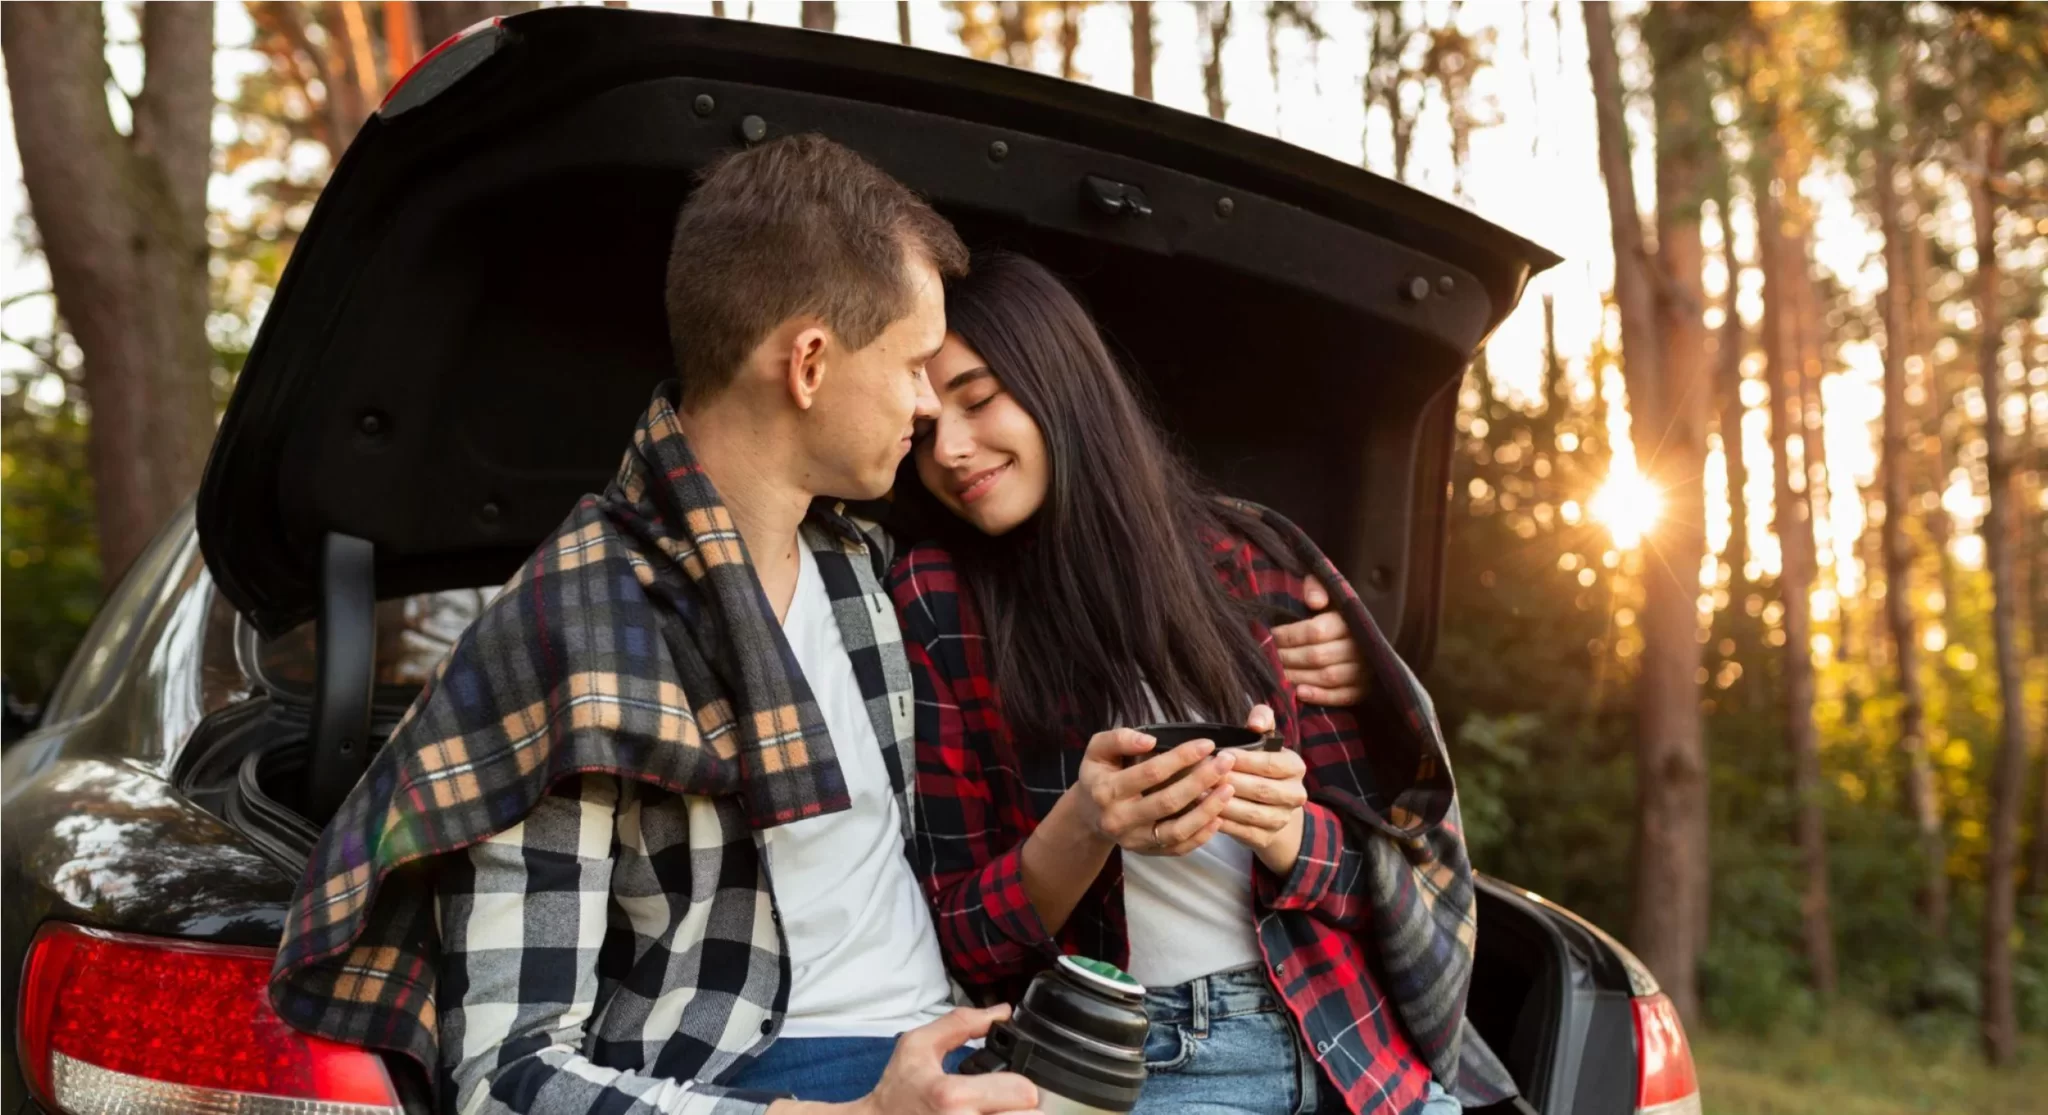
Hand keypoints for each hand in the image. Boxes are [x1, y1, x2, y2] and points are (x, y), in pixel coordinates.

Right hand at [835, 1006, 1041, 1114]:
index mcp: (952, 1096)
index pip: (1023, 1093)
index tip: (1012, 1083)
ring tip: (999, 1112)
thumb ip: (961, 1023)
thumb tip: (1001, 1012)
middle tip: (1008, 1102)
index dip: (1024, 1084)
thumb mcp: (918, 1045)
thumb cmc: (897, 1090)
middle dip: (1024, 1109)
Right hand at [1069, 724, 1239, 857]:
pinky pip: (1179, 848)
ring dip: (1207, 810)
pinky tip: (1218, 816)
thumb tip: (1150, 740)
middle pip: (1168, 802)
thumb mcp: (1097, 750)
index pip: (1151, 773)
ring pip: (1177, 831)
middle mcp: (1119, 819)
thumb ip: (1119, 739)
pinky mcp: (1147, 852)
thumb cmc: (1099, 774)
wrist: (1089, 813)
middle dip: (1201, 780)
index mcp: (1106, 790)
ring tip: (1229, 789)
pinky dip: (1202, 835)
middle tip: (1226, 763)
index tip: (1207, 744)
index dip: (1181, 757)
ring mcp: (1134, 840)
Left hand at [1217, 709, 1307, 875]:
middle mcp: (1295, 795)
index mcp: (1296, 767)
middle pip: (1260, 790)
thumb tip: (1256, 723)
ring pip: (1250, 813)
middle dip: (1229, 781)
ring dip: (1222, 803)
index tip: (1219, 753)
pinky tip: (1201, 812)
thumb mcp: (1263, 737)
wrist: (1269, 804)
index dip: (1244, 759)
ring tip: (1197, 792)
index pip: (1271, 763)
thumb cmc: (1259, 764)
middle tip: (1202, 773)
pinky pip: (1241, 832)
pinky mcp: (1266, 838)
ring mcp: (1282, 819)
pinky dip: (1221, 823)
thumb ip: (1262, 718)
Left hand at [1271, 575, 1364, 706]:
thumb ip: (1317, 587)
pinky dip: (1321, 696)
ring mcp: (1365, 669)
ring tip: (1277, 675)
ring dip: (1299, 677)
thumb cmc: (1332, 610)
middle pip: (1318, 656)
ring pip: (1328, 677)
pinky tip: (1299, 693)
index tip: (1271, 635)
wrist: (1358, 631)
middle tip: (1267, 658)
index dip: (1289, 635)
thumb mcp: (1326, 591)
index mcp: (1350, 620)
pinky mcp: (1365, 688)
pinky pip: (1344, 696)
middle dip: (1288, 658)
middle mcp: (1361, 646)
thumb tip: (1314, 601)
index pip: (1316, 631)